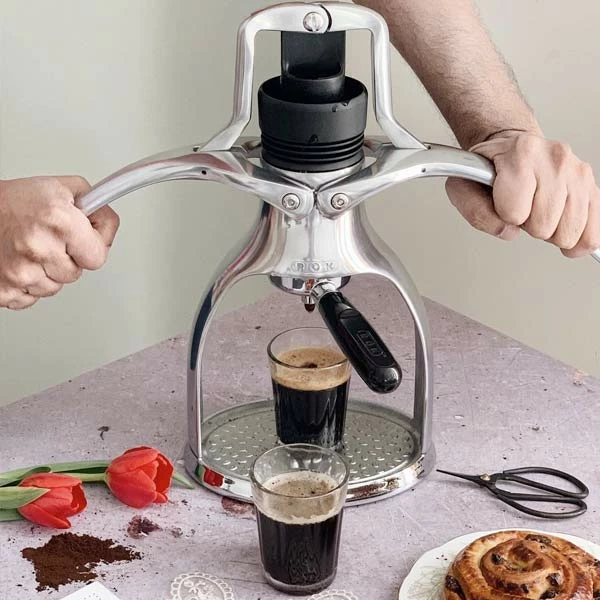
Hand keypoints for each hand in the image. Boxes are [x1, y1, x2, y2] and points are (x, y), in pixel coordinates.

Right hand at [0, 176, 119, 309]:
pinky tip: (19, 262)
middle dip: (68, 258)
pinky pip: (31, 298)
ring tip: (31, 249)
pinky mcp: (5, 291)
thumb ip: (95, 204)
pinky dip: (27, 284)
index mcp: (58, 222)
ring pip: (54, 287)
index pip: (98, 257)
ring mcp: (21, 273)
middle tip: (49, 240)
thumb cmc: (13, 201)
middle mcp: (40, 249)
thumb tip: (108, 223)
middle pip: (75, 273)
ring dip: (47, 272)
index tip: (86, 240)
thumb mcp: (61, 188)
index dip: (94, 247)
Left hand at [445, 132, 599, 257]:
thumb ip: (474, 212)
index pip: (514, 213)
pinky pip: (594, 233)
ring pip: (568, 233)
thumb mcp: (463, 187)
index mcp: (520, 155)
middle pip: (543, 226)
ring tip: (539, 210)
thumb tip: (506, 230)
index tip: (503, 202)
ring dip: (550, 231)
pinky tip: (564, 231)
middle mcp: (554, 159)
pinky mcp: (591, 186)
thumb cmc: (489, 170)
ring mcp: (577, 172)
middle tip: (523, 207)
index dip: (504, 215)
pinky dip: (579, 240)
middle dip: (528, 225)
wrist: (513, 148)